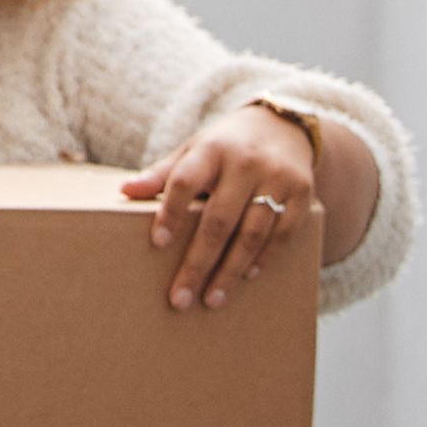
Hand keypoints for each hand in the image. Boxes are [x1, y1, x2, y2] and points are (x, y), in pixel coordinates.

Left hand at [122, 103, 326, 312]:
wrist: (283, 127)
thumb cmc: (226, 147)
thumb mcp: (194, 149)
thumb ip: (163, 173)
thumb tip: (124, 191)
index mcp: (212, 149)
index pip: (185, 181)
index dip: (171, 212)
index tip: (157, 244)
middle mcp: (245, 162)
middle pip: (218, 218)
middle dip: (198, 262)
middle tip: (180, 298)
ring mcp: (277, 177)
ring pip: (252, 232)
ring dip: (231, 270)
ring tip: (211, 299)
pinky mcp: (302, 191)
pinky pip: (283, 232)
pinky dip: (264, 258)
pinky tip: (247, 276)